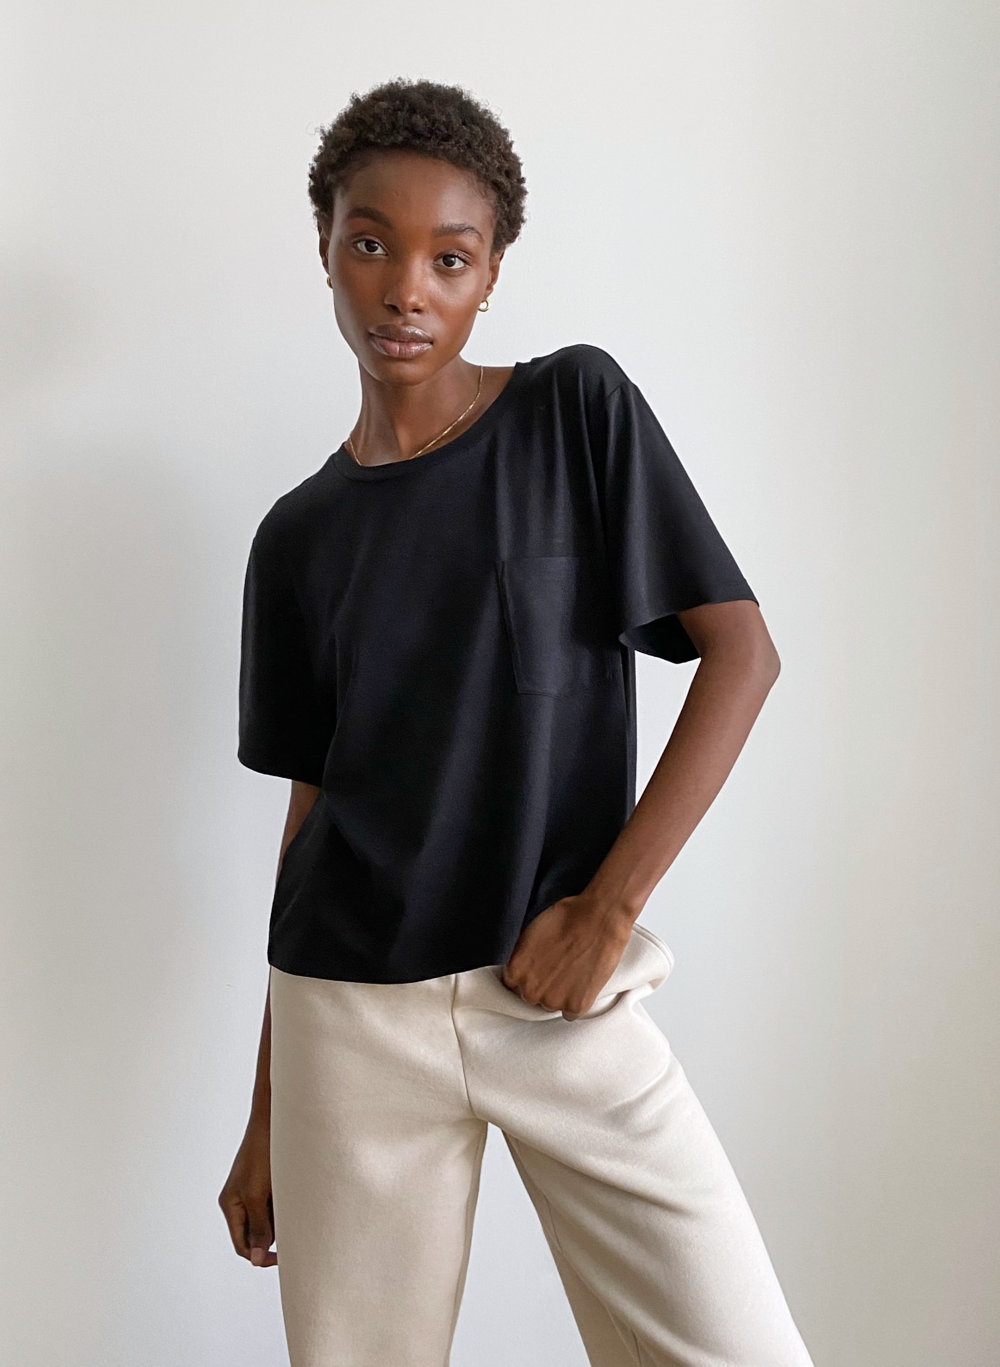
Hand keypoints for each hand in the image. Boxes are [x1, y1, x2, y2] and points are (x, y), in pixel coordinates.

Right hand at [218, 1112, 277, 1266]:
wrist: (272, 1120)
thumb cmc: (261, 1154)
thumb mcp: (257, 1195)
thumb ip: (258, 1227)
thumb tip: (255, 1259)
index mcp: (230, 1205)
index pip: (242, 1245)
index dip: (261, 1256)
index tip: (284, 1257)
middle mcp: (239, 1200)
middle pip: (256, 1234)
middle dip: (273, 1233)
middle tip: (291, 1224)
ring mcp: (252, 1190)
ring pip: (268, 1219)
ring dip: (281, 1217)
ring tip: (290, 1201)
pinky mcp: (266, 1181)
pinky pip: (275, 1204)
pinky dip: (285, 1203)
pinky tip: (293, 1192)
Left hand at [500, 894, 632, 1015]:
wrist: (598, 919)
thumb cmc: (567, 919)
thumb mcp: (531, 933)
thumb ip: (523, 957)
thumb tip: (525, 966)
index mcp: (515, 971)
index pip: (512, 985)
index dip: (527, 976)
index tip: (536, 973)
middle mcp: (530, 991)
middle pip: (532, 996)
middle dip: (543, 986)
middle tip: (558, 970)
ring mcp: (553, 1001)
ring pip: (552, 1005)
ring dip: (560, 994)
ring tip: (573, 973)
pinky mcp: (575, 1006)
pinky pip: (571, 1014)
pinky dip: (577, 1002)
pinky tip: (582, 985)